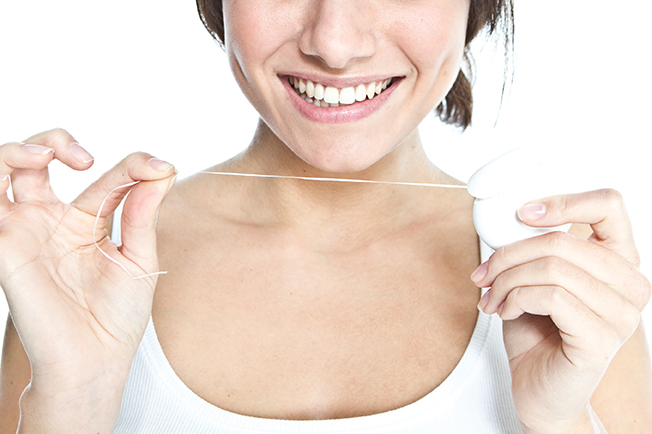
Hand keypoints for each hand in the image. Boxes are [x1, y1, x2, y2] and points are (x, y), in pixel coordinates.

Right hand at [0, 129, 175, 428]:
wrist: (93, 361)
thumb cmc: (116, 316)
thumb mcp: (138, 258)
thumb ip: (142, 214)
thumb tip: (162, 171)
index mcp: (86, 222)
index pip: (107, 177)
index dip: (135, 165)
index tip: (163, 168)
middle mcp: (50, 220)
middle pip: (37, 159)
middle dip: (55, 140)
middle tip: (85, 158)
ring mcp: (24, 230)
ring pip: (2, 170)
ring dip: (18, 149)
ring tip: (46, 155)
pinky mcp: (5, 246)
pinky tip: (22, 170)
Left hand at [472, 189, 650, 432]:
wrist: (538, 390)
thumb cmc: (537, 333)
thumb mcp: (531, 279)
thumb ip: (529, 250)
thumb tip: (503, 220)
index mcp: (616, 261)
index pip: (609, 206)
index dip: (563, 201)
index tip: (522, 213)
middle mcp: (628, 284)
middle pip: (562, 241)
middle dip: (509, 254)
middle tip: (484, 274)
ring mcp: (621, 314)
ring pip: (552, 268)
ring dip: (507, 280)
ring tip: (491, 297)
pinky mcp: (601, 339)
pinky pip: (551, 297)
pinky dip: (515, 299)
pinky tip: (503, 312)